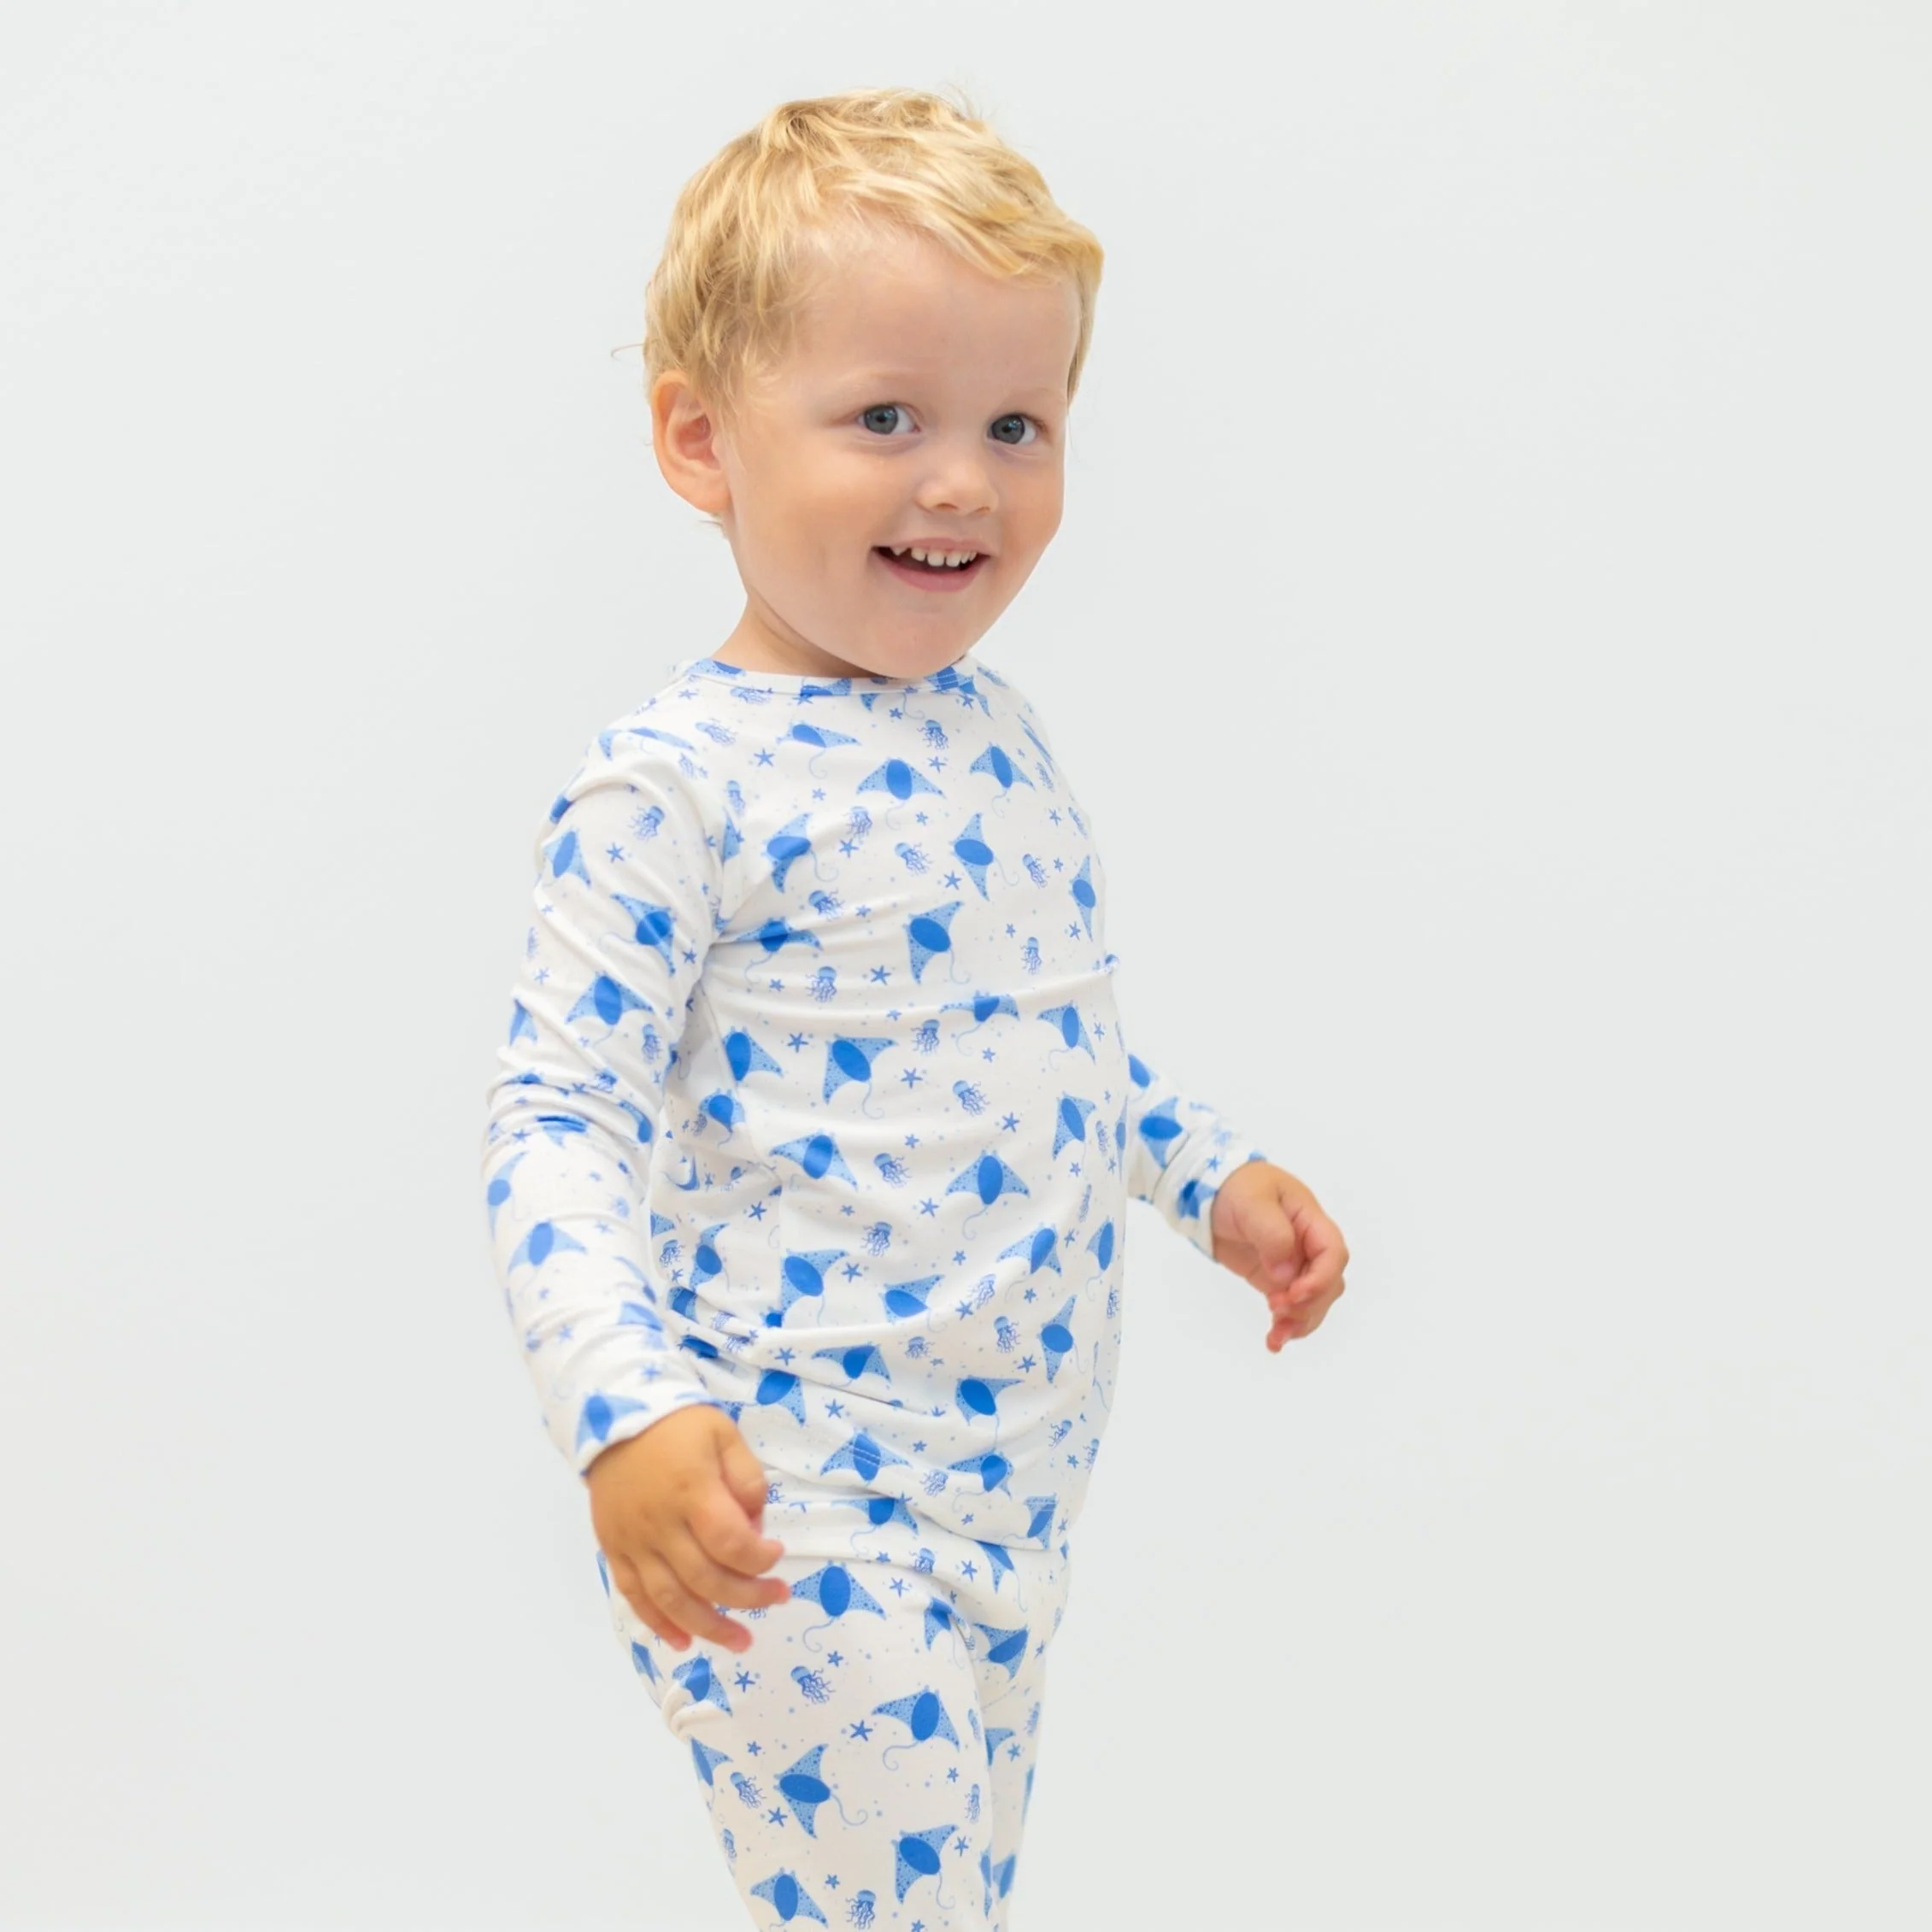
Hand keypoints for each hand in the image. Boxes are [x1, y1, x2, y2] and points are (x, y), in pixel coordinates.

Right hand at [584, 1404, 790, 1652]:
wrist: (612, 1418)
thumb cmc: (677, 1426)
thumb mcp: (724, 1436)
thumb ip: (747, 1481)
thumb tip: (755, 1528)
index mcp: (692, 1491)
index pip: (729, 1542)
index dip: (759, 1559)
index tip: (777, 1555)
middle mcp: (660, 1524)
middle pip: (705, 1579)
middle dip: (747, 1598)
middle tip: (776, 1600)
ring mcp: (634, 1542)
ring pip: (670, 1599)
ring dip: (707, 1627)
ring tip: (740, 1641)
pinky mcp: (615, 1550)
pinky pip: (634, 1597)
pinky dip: (659, 1624)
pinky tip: (684, 1641)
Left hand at [1210, 1161, 1349, 1352]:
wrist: (1209, 1192)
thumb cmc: (1236, 1187)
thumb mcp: (1253, 1202)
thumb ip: (1272, 1234)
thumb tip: (1284, 1274)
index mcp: (1311, 1222)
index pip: (1333, 1254)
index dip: (1321, 1279)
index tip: (1294, 1293)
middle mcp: (1308, 1247)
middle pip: (1328, 1285)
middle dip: (1309, 1304)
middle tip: (1277, 1310)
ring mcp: (1292, 1265)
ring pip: (1313, 1303)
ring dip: (1300, 1323)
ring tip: (1276, 1337)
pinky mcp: (1274, 1280)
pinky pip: (1290, 1308)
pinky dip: (1285, 1326)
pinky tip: (1273, 1342)